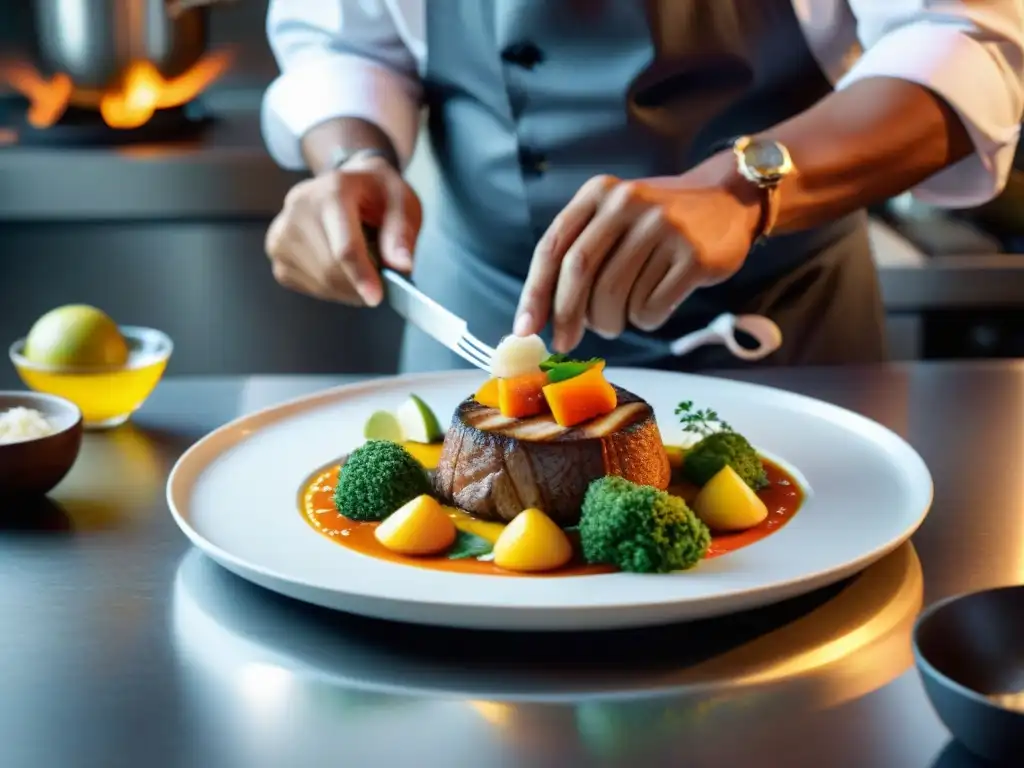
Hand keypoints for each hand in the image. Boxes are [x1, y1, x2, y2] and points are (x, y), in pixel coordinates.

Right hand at [265, 154, 420, 305]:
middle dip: (361, 284)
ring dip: (349, 288)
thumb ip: (403, 232)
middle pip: (330, 269)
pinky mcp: (276, 250)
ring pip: (320, 282)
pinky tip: (341, 268)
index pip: (344, 245)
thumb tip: (401, 266)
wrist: (347, 184)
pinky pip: (309, 286)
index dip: (361, 275)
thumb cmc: (376, 194)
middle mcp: (299, 206)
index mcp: (333, 190)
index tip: (376, 298)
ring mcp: (282, 230)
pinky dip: (332, 288)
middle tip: (380, 278)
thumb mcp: (402, 201)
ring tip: (360, 265)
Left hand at [515, 159, 762, 351]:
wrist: (730, 200)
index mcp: (599, 194)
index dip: (535, 292)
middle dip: (567, 315)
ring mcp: (664, 228)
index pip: (553, 248)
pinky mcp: (693, 256)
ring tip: (619, 319)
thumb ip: (579, 253)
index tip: (525, 329)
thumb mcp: (615, 216)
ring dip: (610, 322)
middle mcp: (628, 204)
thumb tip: (541, 317)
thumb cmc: (657, 222)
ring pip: (616, 297)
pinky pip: (651, 308)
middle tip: (565, 343)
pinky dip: (644, 320)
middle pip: (580, 273)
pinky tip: (653, 306)